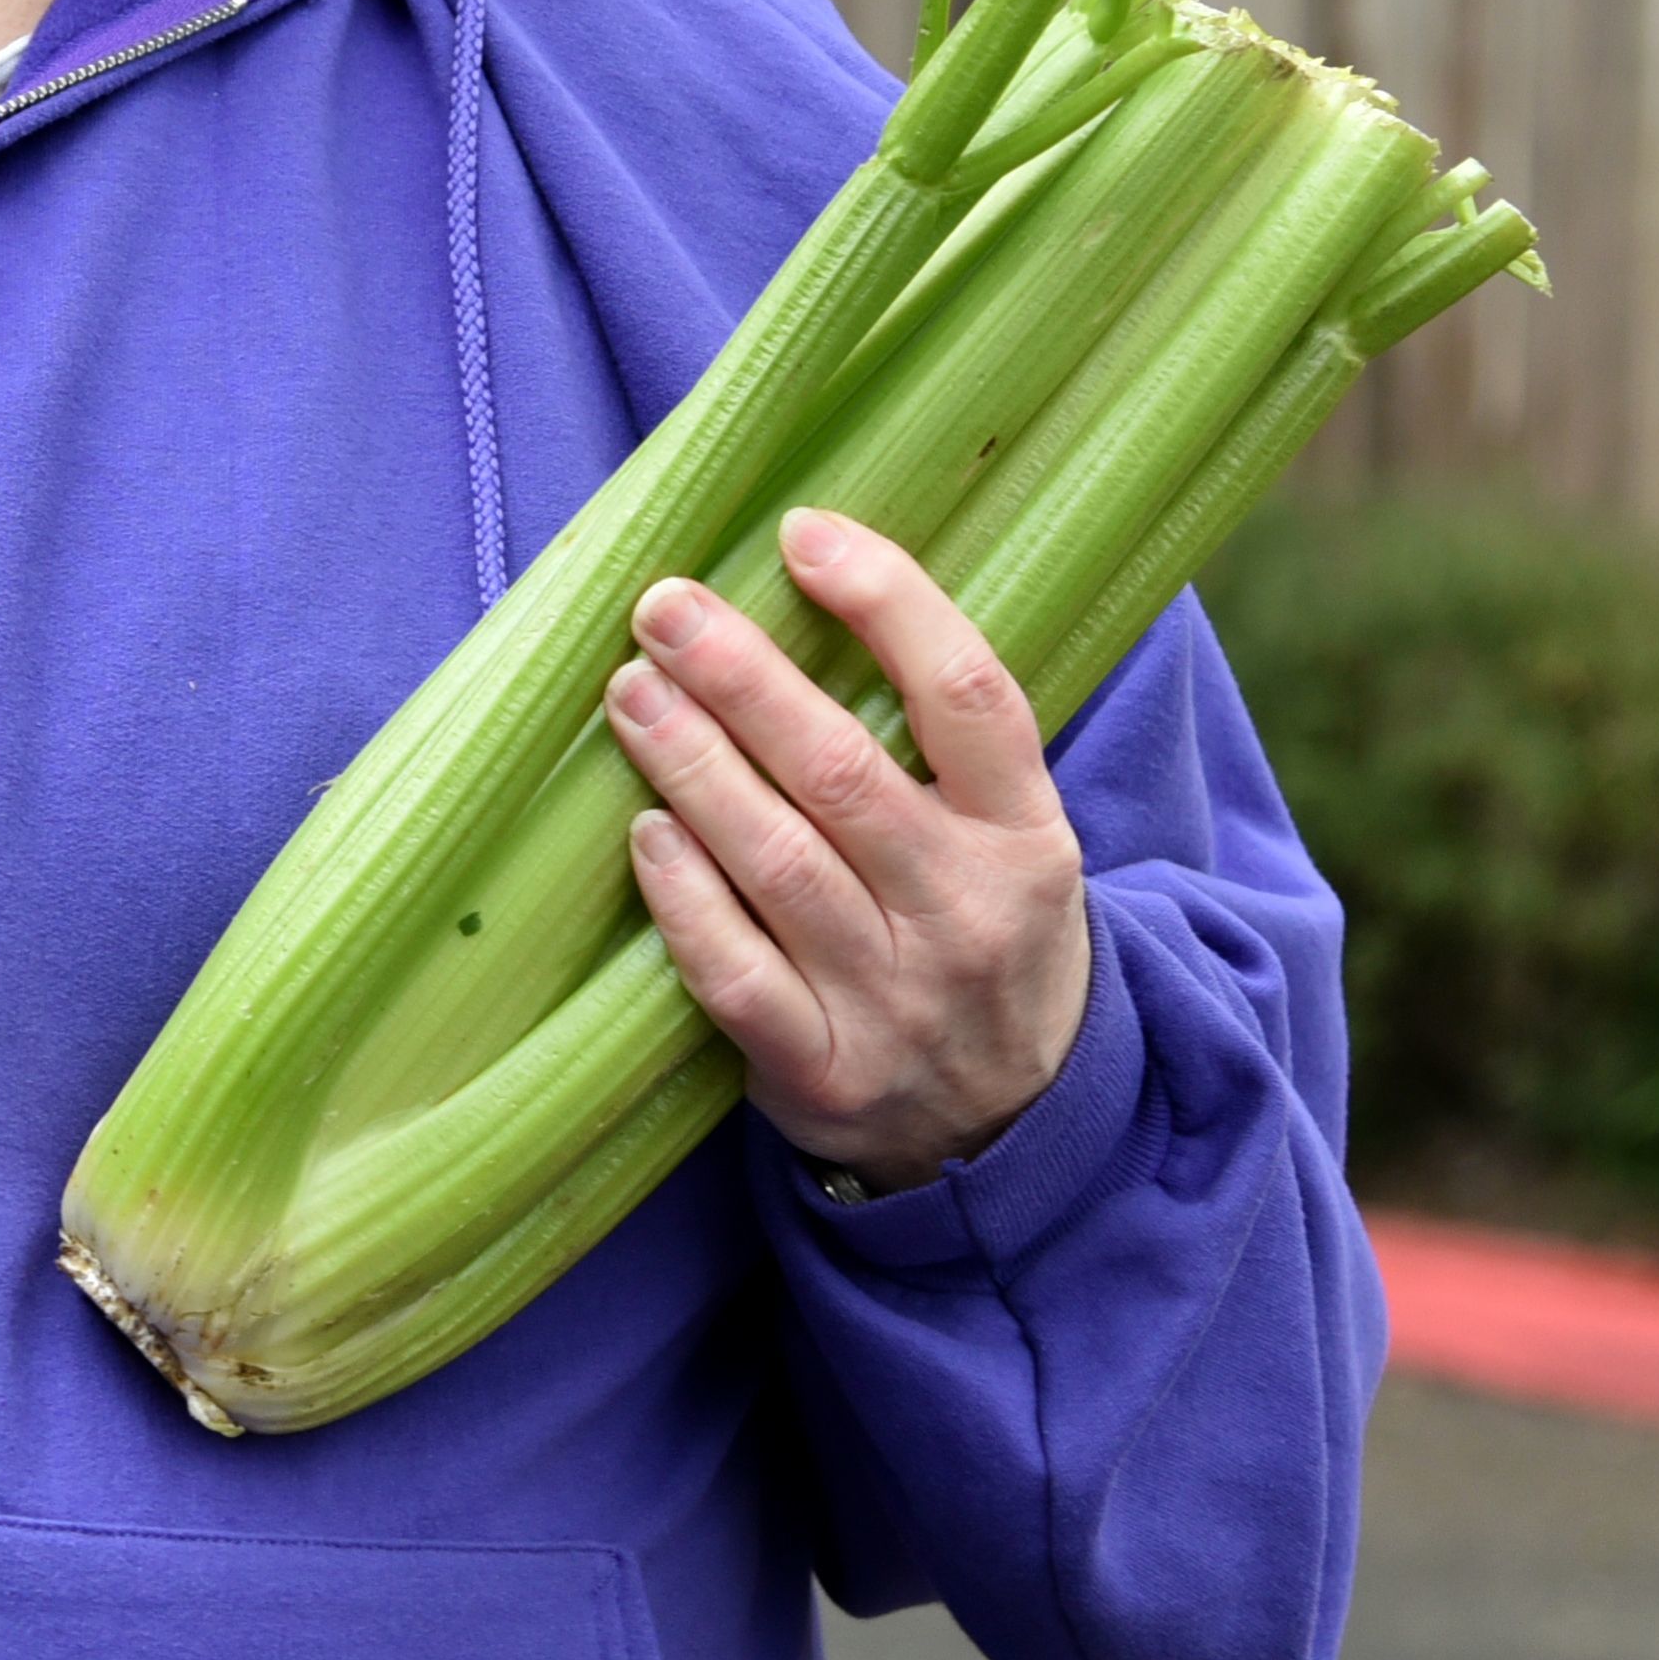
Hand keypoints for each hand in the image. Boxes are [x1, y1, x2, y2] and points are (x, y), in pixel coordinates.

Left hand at [603, 507, 1093, 1194]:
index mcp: (1027, 835)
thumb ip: (939, 744)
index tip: (804, 532)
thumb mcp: (1011, 840)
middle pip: (844, 772)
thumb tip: (812, 586)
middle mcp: (967, 912)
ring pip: (781, 864)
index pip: (969, 694)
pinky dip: (684, 898)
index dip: (889, 602)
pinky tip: (644, 832)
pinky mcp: (821, 1071)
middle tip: (665, 607)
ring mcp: (895, 999)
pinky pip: (735, 974)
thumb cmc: (984, 938)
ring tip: (631, 693)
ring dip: (693, 766)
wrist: (1017, 1126)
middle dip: (743, 676)